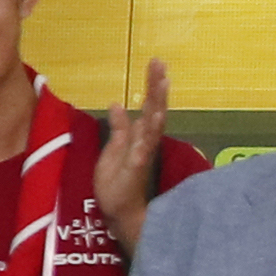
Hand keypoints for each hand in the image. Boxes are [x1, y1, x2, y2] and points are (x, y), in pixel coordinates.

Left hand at [92, 57, 177, 240]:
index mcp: (141, 136)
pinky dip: (149, 133)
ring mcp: (143, 153)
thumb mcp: (113, 150)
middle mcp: (146, 142)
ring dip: (157, 104)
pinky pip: (144, 147)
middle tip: (159, 63)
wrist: (120, 213)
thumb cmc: (117, 183)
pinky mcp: (137, 167)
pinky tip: (152, 119)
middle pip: (154, 109)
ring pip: (154, 124)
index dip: (152, 85)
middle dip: (156, 86)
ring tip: (162, 83)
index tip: (156, 62)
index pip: (149, 106)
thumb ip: (119, 128)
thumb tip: (118, 104)